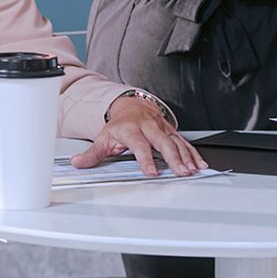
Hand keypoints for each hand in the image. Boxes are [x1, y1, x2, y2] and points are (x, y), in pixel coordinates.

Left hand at [70, 97, 205, 176]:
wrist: (132, 105)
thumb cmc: (119, 124)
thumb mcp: (103, 137)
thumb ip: (92, 154)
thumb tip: (77, 163)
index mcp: (131, 129)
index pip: (139, 145)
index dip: (145, 159)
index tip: (152, 172)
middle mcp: (149, 127)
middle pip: (163, 142)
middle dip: (174, 158)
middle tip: (181, 171)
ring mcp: (162, 128)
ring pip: (176, 142)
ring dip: (186, 157)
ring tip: (192, 170)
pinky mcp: (171, 131)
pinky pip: (184, 142)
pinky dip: (193, 153)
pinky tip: (199, 163)